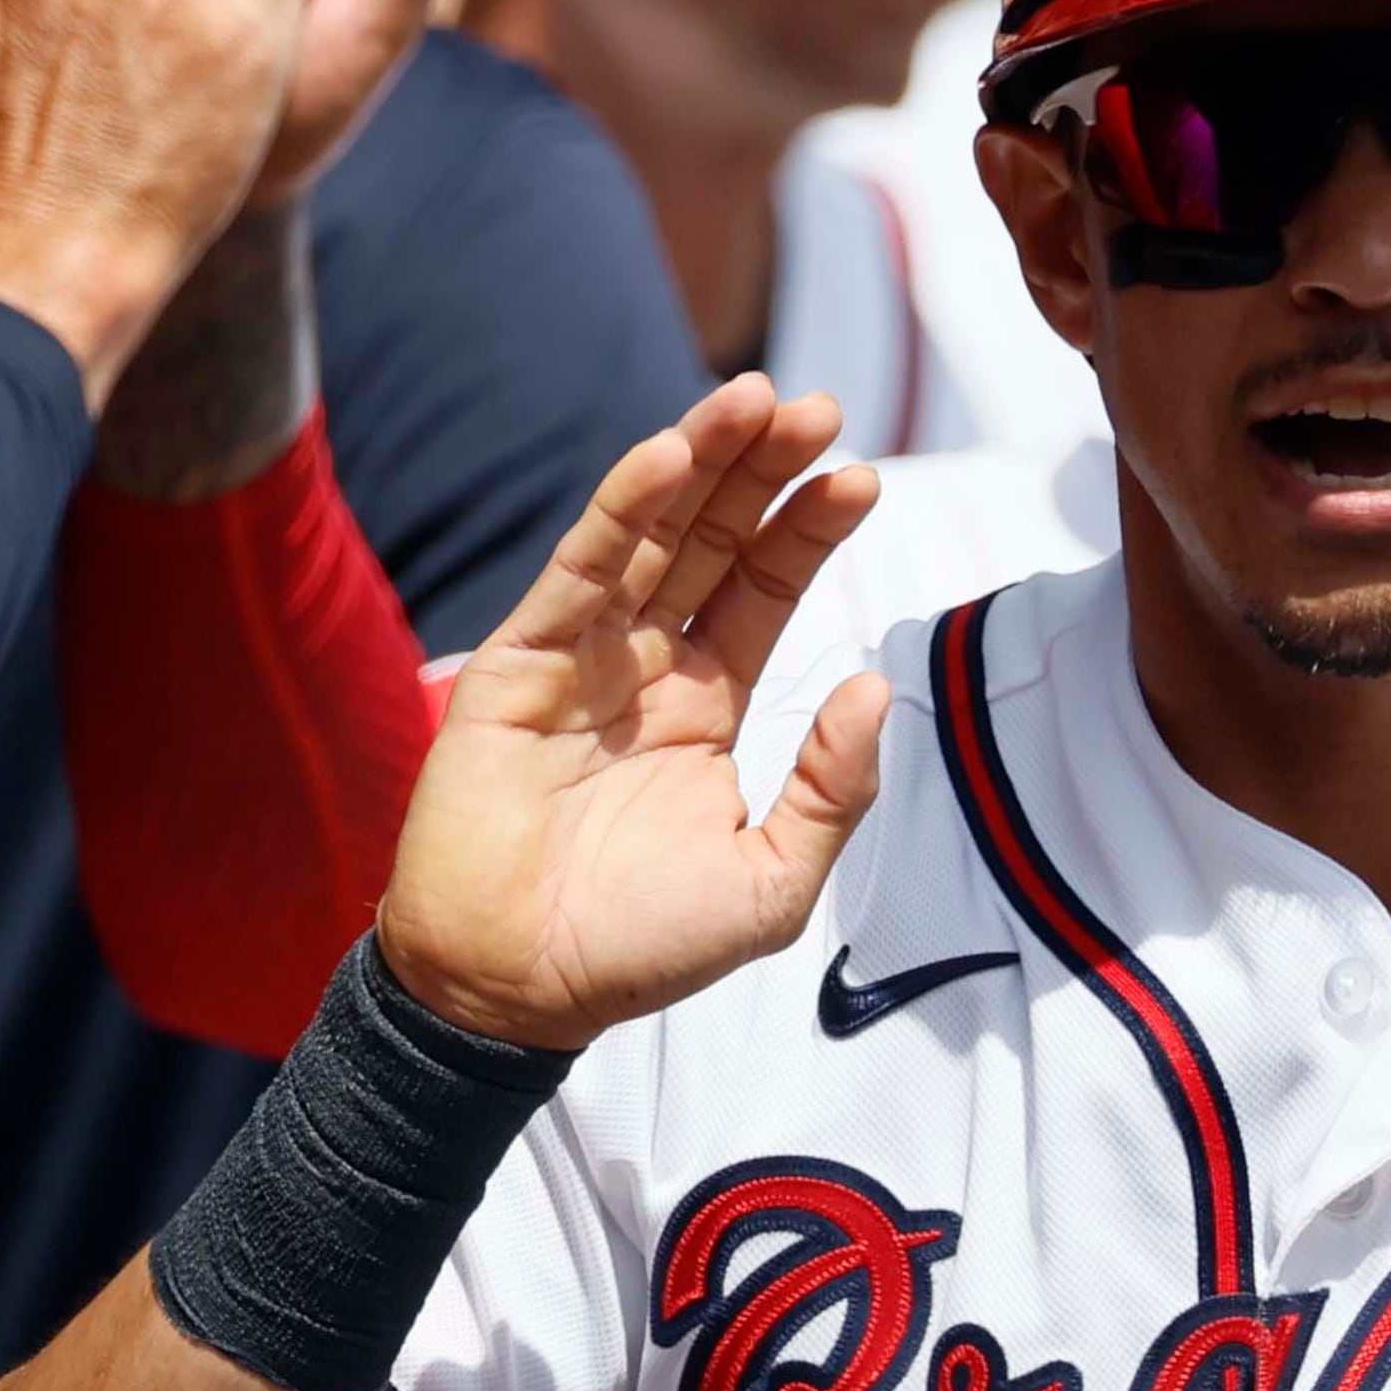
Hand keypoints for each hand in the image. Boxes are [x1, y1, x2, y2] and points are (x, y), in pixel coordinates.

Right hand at [376, 377, 886, 1051]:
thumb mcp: (770, 883)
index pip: (766, 587)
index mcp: (707, 703)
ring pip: (651, 533)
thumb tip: (876, 685)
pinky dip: (622, 507)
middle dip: (764, 470)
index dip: (810, 531)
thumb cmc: (639, 949)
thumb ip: (830, 789)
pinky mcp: (519, 662)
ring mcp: (581, 655)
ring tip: (757, 398)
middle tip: (817, 406)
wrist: (514, 992)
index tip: (862, 477)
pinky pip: (578, 569)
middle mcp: (647, 664)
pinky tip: (669, 455)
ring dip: (701, 460)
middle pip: (714, 538)